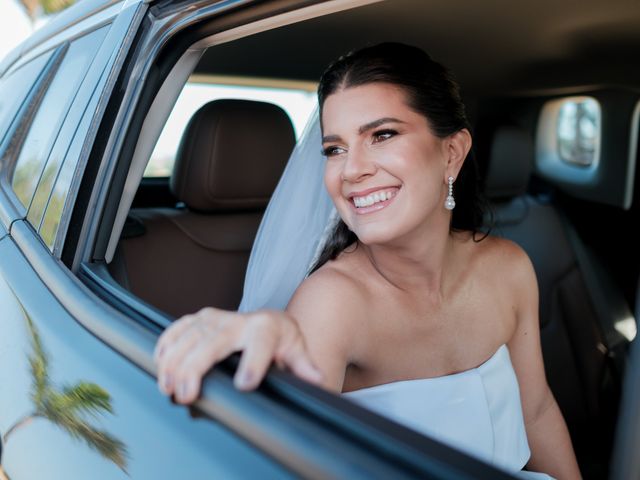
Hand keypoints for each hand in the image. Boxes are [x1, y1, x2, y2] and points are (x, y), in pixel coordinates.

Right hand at [153, 307, 323, 403]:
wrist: (270, 323)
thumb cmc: (283, 340)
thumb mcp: (298, 351)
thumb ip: (305, 366)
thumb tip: (317, 379)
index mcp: (268, 328)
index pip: (260, 344)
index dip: (253, 363)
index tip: (244, 385)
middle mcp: (240, 319)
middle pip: (214, 341)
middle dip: (196, 366)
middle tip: (185, 394)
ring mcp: (217, 317)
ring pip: (191, 334)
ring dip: (174, 360)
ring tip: (167, 386)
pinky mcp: (201, 319)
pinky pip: (179, 327)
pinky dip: (167, 342)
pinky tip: (160, 362)